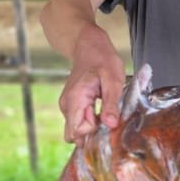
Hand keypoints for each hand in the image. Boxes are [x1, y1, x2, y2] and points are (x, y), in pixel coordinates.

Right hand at [58, 26, 125, 144]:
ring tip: (104, 107)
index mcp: (75, 100)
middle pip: (74, 135)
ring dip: (92, 126)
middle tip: (105, 114)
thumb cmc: (102, 60)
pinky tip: (100, 108)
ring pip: (77, 130)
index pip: (77, 131)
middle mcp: (66, 106)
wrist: (88, 45)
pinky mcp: (71, 106)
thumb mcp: (113, 79)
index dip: (94, 130)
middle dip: (91, 133)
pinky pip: (79, 122)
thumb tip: (111, 125)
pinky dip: (90, 120)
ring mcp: (67, 106)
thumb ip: (111, 103)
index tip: (105, 115)